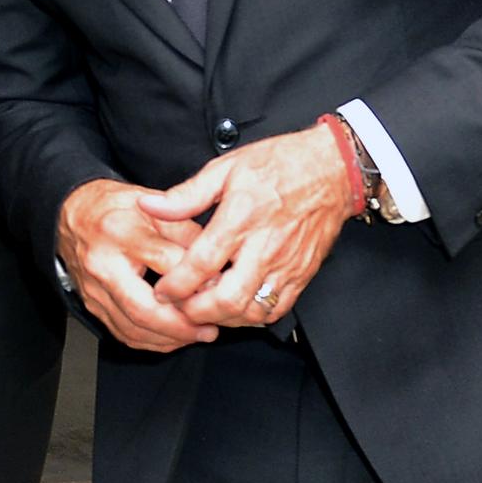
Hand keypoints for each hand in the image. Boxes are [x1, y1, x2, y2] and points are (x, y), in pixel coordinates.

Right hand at [54, 178, 217, 352]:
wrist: (72, 214)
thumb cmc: (115, 208)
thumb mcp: (155, 206)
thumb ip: (186, 233)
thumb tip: (215, 268)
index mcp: (120, 232)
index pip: (166, 262)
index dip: (198, 279)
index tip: (222, 287)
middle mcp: (103, 264)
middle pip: (143, 308)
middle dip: (181, 325)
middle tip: (210, 329)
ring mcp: (94, 289)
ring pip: (133, 328)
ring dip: (169, 338)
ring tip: (197, 334)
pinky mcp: (91, 305)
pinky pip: (122, 333)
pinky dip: (151, 341)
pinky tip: (172, 337)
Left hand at [149, 126, 356, 326]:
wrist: (333, 169)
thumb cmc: (279, 164)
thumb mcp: (226, 168)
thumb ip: (186, 195)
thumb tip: (149, 205)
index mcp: (241, 218)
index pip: (202, 264)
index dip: (176, 286)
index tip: (161, 291)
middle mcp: (265, 247)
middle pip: (227, 299)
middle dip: (196, 312)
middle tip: (179, 308)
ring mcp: (287, 265)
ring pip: (251, 311)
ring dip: (222, 318)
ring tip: (204, 309)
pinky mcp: (302, 275)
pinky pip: (275, 310)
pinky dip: (250, 317)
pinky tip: (234, 307)